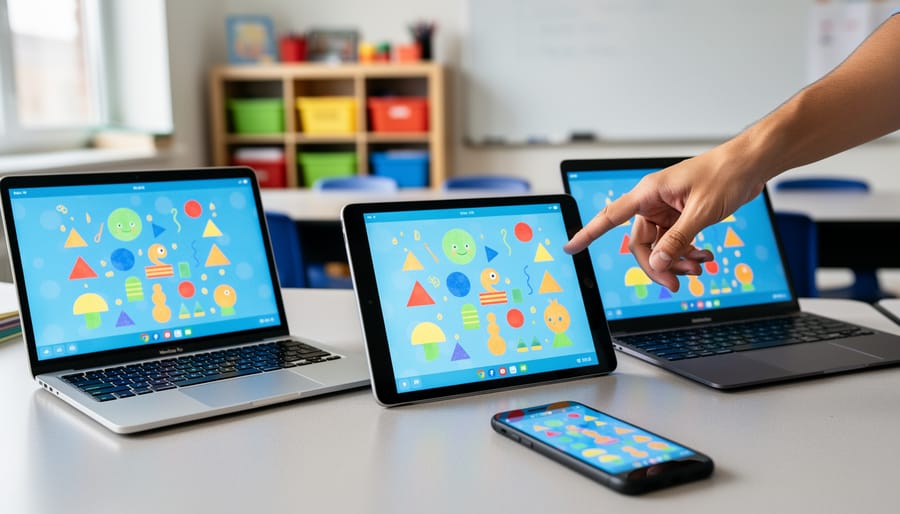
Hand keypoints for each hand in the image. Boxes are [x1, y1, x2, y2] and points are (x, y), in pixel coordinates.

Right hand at [563, 151, 766, 291]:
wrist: (750, 164)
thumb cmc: (725, 174)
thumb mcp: (700, 212)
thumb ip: (677, 240)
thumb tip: (659, 263)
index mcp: (649, 193)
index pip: (610, 216)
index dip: (588, 233)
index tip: (571, 247)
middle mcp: (653, 201)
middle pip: (641, 243)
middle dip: (658, 265)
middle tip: (676, 282)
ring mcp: (667, 210)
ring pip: (660, 246)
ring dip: (677, 261)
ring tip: (698, 268)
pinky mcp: (681, 216)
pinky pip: (675, 242)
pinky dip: (687, 253)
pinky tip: (703, 257)